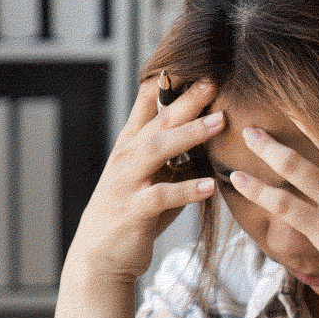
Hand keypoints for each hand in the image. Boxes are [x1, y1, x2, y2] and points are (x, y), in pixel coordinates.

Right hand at [61, 77, 224, 285]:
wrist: (100, 256)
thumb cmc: (133, 213)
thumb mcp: (150, 176)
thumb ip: (173, 153)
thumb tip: (208, 127)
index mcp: (131, 145)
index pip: (147, 104)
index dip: (168, 82)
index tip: (193, 61)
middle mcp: (126, 158)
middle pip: (159, 121)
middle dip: (187, 100)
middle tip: (213, 80)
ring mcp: (127, 183)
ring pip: (157, 150)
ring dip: (189, 135)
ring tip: (219, 122)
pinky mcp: (133, 211)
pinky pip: (161, 196)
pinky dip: (186, 190)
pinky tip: (209, 186)